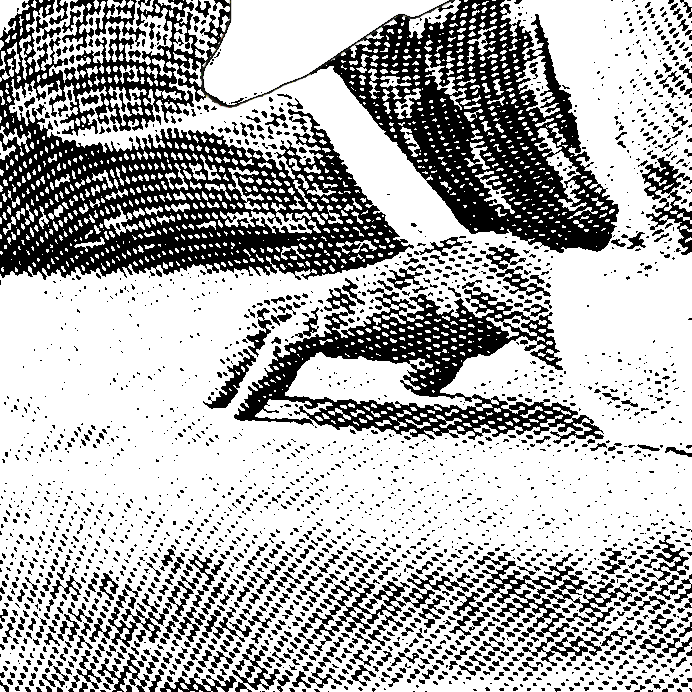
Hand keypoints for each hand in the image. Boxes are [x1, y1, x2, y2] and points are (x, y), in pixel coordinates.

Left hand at [206, 234, 553, 418]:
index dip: (265, 348)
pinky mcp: (334, 320)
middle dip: (232, 352)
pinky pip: (281, 351)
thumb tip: (411, 383)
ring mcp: (331, 305)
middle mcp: (334, 299)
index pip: (294, 318)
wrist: (479, 284)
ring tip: (215, 402)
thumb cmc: (468, 310)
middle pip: (262, 314)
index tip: (249, 383)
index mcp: (354, 304)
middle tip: (212, 394)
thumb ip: (424, 364)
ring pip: (261, 328)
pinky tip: (245, 407)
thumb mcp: (441, 347)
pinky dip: (257, 378)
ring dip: (233, 365)